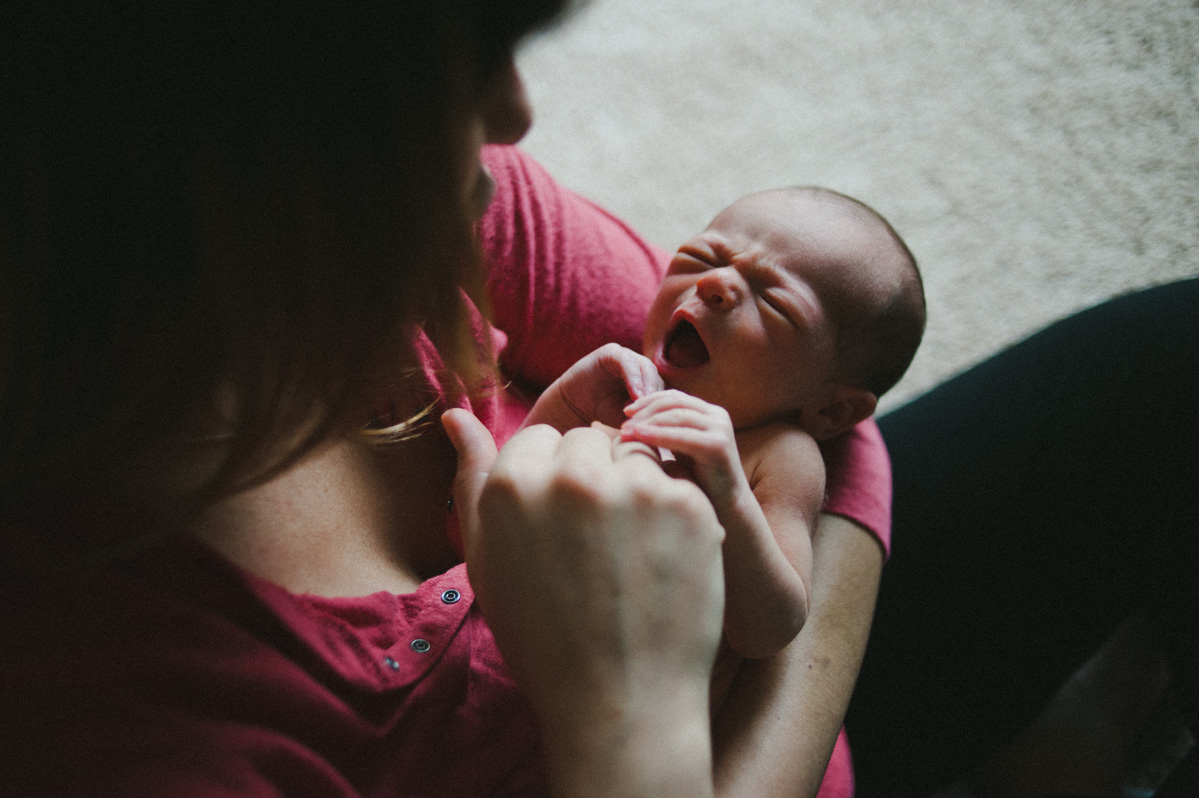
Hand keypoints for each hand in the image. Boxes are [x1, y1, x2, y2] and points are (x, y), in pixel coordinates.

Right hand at [443, 409, 723, 795]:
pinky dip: (673, 514)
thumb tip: (455, 415)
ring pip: (637, 454)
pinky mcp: (689, 504)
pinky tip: (660, 562)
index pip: (540, 439)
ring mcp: (636, 487)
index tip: (559, 530)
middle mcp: (572, 475)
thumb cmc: (542, 635)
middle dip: (594, 476)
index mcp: (512, 484)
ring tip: (628, 553)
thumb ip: (470, 479)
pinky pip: (677, 482)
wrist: (620, 701)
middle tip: (595, 545)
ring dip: (635, 487)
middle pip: (590, 439)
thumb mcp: (486, 559)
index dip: (551, 482)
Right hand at [542, 343, 664, 430]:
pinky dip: (633, 377)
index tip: (661, 419)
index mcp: (646, 377)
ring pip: (645, 366)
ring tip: (645, 403)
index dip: (662, 402)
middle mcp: (638, 364)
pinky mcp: (611, 352)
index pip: (662, 386)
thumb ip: (645, 413)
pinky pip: (626, 361)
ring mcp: (625, 356)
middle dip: (655, 393)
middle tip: (654, 410)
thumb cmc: (603, 411)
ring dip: (646, 386)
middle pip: (656, 375)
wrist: (574, 404)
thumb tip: (665, 419)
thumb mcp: (629, 415)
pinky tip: (635, 394)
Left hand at [621, 389, 748, 508]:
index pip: (674, 397)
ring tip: (627, 431)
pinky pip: (682, 435)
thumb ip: (667, 430)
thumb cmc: (700, 480)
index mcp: (709, 413)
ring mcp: (719, 429)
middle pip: (674, 403)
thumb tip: (634, 420)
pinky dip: (659, 434)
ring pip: (677, 415)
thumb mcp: (682, 447)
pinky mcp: (718, 445)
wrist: (727, 507)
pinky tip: (640, 437)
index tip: (626, 412)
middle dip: (646, 411)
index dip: (648, 401)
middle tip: (624, 423)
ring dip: (648, 422)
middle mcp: (717, 416)